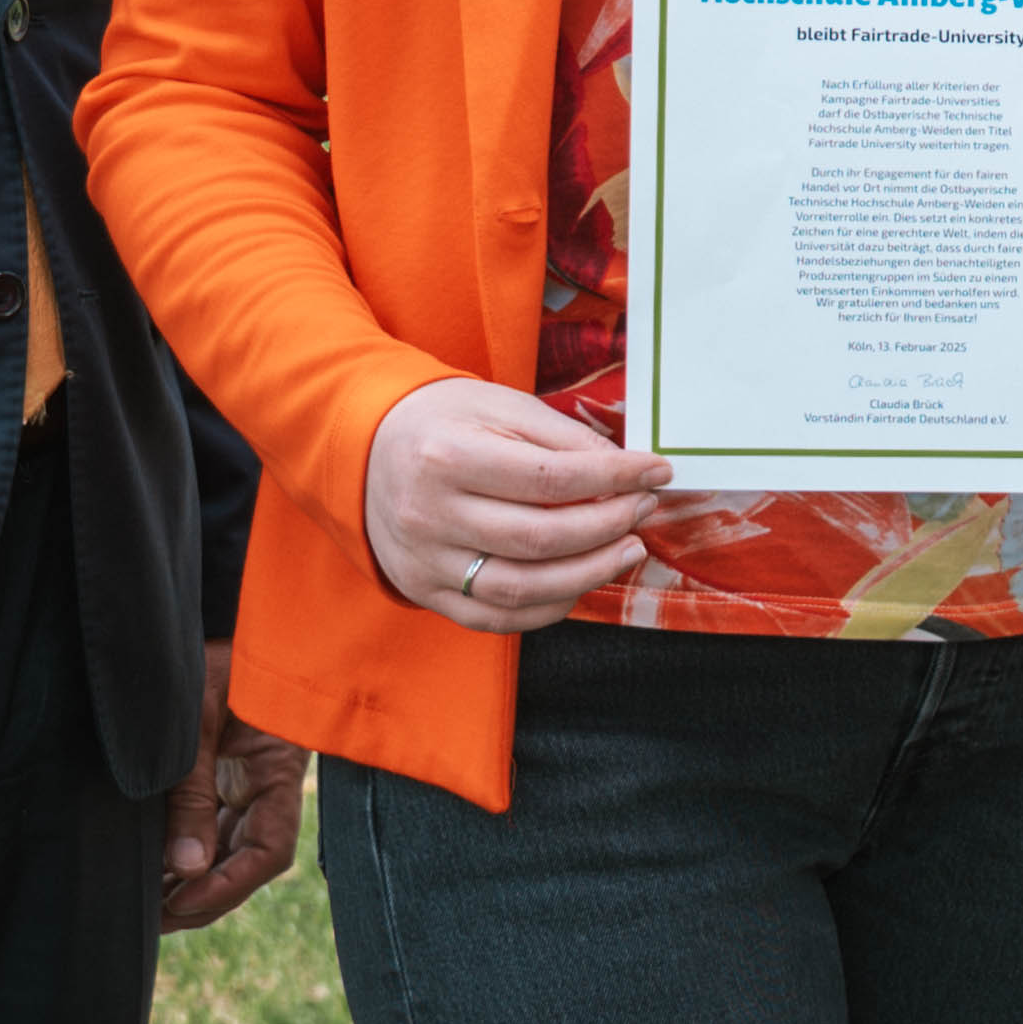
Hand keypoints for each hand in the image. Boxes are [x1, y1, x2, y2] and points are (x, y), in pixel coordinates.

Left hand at [161, 640, 304, 930]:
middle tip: (151, 919)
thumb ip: (191, 793)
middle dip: (204, 896)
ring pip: (227, 848)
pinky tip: (154, 867)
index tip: (181, 902)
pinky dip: (186, 849)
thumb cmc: (218, 658)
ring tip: (145, 903)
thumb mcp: (196, 721)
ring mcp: (247, 779)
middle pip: (245, 860)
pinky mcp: (225, 772)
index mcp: (279, 768)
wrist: (233, 620)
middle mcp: (268, 783)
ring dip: (192, 878)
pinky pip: (211, 825)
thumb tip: (187, 867)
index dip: (228, 885)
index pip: (268, 850)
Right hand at [361, 378, 672, 632]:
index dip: (615, 478)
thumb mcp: (500, 406)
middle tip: (643, 510)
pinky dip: (548, 608)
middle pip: (540, 538)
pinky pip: (495, 617)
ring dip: (588, 575)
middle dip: (608, 527)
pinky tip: (580, 582)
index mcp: (447, 456)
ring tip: (626, 550)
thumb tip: (624, 471)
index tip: (656, 471)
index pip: (550, 478)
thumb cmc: (444, 422)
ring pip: (521, 588)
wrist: (366, 449)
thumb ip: (562, 438)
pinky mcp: (424, 592)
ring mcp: (424, 561)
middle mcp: (430, 514)